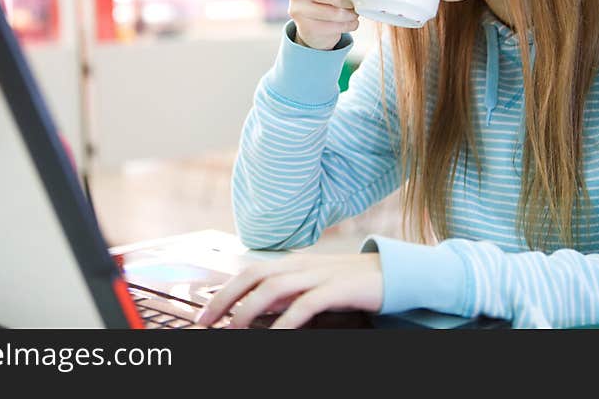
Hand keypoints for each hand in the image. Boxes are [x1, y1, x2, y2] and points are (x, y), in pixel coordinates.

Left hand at [195, 252, 382, 328]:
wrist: (393, 274)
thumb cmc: (350, 283)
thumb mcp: (312, 286)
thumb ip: (286, 294)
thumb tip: (256, 306)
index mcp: (294, 263)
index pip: (250, 271)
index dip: (224, 290)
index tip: (204, 313)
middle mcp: (302, 265)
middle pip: (254, 275)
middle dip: (226, 299)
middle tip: (206, 322)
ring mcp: (320, 274)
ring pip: (274, 286)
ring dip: (248, 309)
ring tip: (232, 330)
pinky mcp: (338, 288)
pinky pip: (307, 303)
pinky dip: (287, 320)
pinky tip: (276, 335)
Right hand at [289, 0, 358, 49]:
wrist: (311, 24)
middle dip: (352, 0)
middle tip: (356, 2)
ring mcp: (299, 9)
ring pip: (338, 14)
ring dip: (352, 15)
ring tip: (353, 13)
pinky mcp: (304, 27)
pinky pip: (336, 28)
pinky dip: (349, 26)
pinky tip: (348, 23)